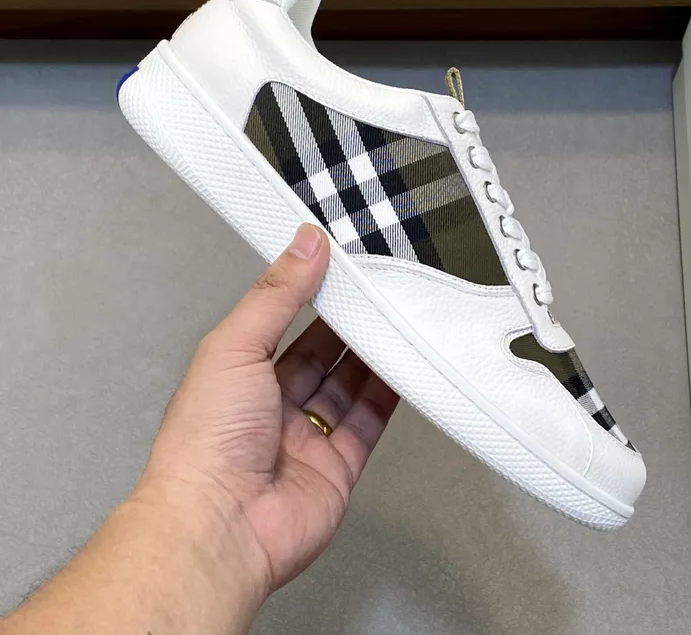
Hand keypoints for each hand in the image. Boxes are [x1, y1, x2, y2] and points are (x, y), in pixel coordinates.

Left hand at [135, 224, 399, 594]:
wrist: (219, 527)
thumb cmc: (205, 444)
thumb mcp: (235, 346)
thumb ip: (275, 295)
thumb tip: (303, 247)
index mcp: (239, 375)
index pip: (284, 325)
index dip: (312, 298)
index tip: (340, 271)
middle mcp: (271, 407)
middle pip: (321, 356)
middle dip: (348, 326)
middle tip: (377, 297)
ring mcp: (305, 438)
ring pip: (348, 387)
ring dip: (372, 358)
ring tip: (396, 324)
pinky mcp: (336, 466)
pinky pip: (368, 423)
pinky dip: (388, 396)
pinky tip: (401, 371)